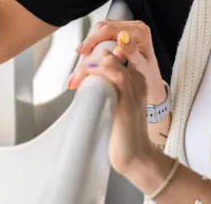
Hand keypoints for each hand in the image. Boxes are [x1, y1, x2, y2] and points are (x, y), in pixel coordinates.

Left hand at [70, 51, 158, 175]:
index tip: (79, 71)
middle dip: (87, 58)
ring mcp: (134, 90)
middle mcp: (137, 81)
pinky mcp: (129, 101)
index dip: (93, 57)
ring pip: (111, 59)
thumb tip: (84, 82)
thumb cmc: (122, 135)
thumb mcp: (113, 105)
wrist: (136, 157)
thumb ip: (105, 90)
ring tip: (75, 78)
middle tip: (74, 76)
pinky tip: (86, 75)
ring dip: (87, 65)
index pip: (113, 55)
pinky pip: (117, 75)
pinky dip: (99, 71)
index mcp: (135, 80)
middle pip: (110, 53)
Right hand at [71, 20, 165, 103]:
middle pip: (104, 26)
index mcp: (140, 32)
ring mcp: (128, 29)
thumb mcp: (141, 66)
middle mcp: (135, 27)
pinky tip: (92, 52)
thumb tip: (122, 37)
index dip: (93, 39)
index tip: (83, 51)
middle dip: (91, 40)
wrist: (152, 83)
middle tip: (83, 55)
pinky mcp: (122, 34)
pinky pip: (105, 33)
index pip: (110, 29)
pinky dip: (96, 42)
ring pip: (103, 28)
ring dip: (92, 41)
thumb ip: (131, 52)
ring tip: (86, 55)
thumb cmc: (148, 77)